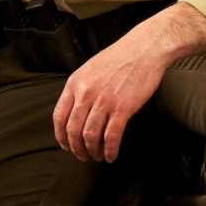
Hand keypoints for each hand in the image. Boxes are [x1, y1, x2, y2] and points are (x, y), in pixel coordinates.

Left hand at [53, 2, 205, 162]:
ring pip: (90, 136)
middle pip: (74, 130)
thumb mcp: (91, 68)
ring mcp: (104, 101)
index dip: (61, 136)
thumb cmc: (121, 57)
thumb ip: (81, 87)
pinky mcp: (123, 108)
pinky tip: (111, 155)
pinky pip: (111, 136)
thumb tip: (76, 110)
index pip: (60, 117)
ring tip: (97, 156)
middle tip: (82, 155)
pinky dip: (110, 150)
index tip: (66, 145)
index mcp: (76, 83)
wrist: (145, 48)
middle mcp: (86, 93)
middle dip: (77, 148)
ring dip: (93, 151)